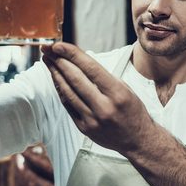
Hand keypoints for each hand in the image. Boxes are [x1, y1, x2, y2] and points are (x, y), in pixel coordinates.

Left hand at [41, 43, 156, 153]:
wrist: (138, 140)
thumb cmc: (133, 110)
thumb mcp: (125, 88)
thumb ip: (103, 77)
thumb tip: (79, 60)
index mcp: (117, 93)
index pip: (90, 68)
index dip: (72, 54)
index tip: (58, 44)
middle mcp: (104, 107)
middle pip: (76, 79)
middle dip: (59, 61)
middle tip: (47, 49)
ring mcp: (92, 119)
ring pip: (68, 92)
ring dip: (55, 74)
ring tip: (48, 61)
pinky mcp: (84, 128)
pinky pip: (68, 105)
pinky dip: (60, 90)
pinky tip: (55, 78)